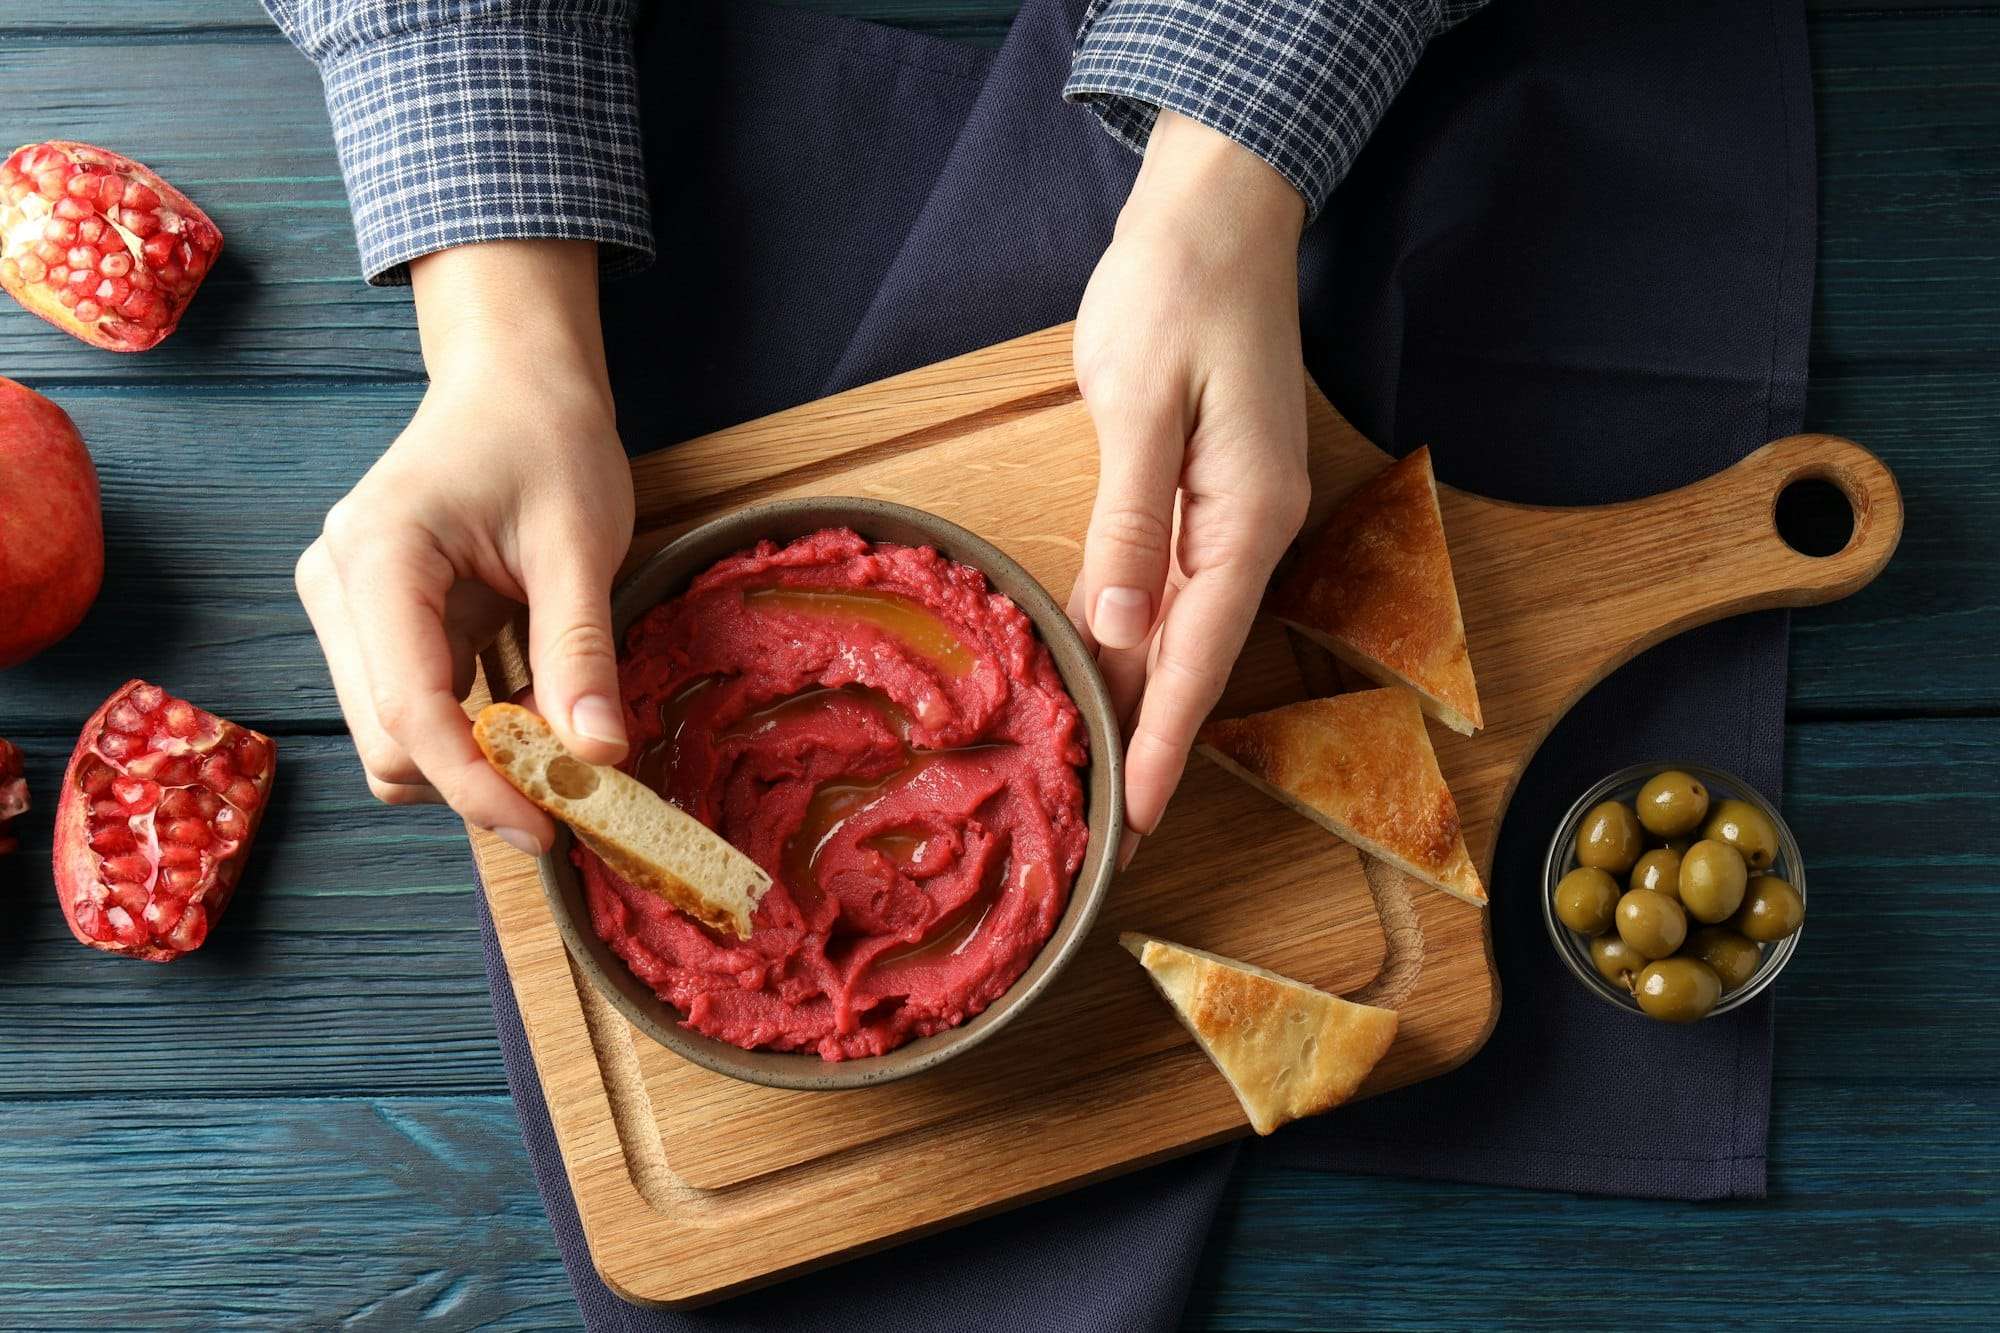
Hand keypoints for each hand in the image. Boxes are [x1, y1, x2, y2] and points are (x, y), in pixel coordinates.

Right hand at [295, 240, 634, 853]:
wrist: (515, 382)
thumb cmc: (548, 440)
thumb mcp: (582, 542)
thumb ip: (581, 650)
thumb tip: (599, 758)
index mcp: (378, 556)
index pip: (410, 712)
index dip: (477, 786)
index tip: (549, 828)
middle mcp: (336, 586)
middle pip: (388, 742)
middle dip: (476, 784)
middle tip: (576, 800)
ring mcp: (343, 607)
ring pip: (393, 739)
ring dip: (473, 765)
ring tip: (561, 750)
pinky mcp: (368, 624)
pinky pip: (411, 710)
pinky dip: (470, 736)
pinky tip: (532, 720)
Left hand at [1070, 111, 1310, 855]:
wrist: (1217, 211)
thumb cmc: (1176, 291)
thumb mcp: (1140, 403)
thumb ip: (1130, 523)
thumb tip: (1118, 631)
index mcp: (1245, 517)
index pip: (1199, 659)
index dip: (1162, 746)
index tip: (1133, 825)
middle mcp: (1251, 528)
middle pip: (1196, 661)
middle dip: (1151, 746)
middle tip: (1104, 831)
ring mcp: (1234, 512)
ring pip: (1184, 632)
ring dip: (1144, 701)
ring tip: (1098, 778)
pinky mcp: (1207, 493)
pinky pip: (1174, 588)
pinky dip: (1142, 641)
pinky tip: (1107, 675)